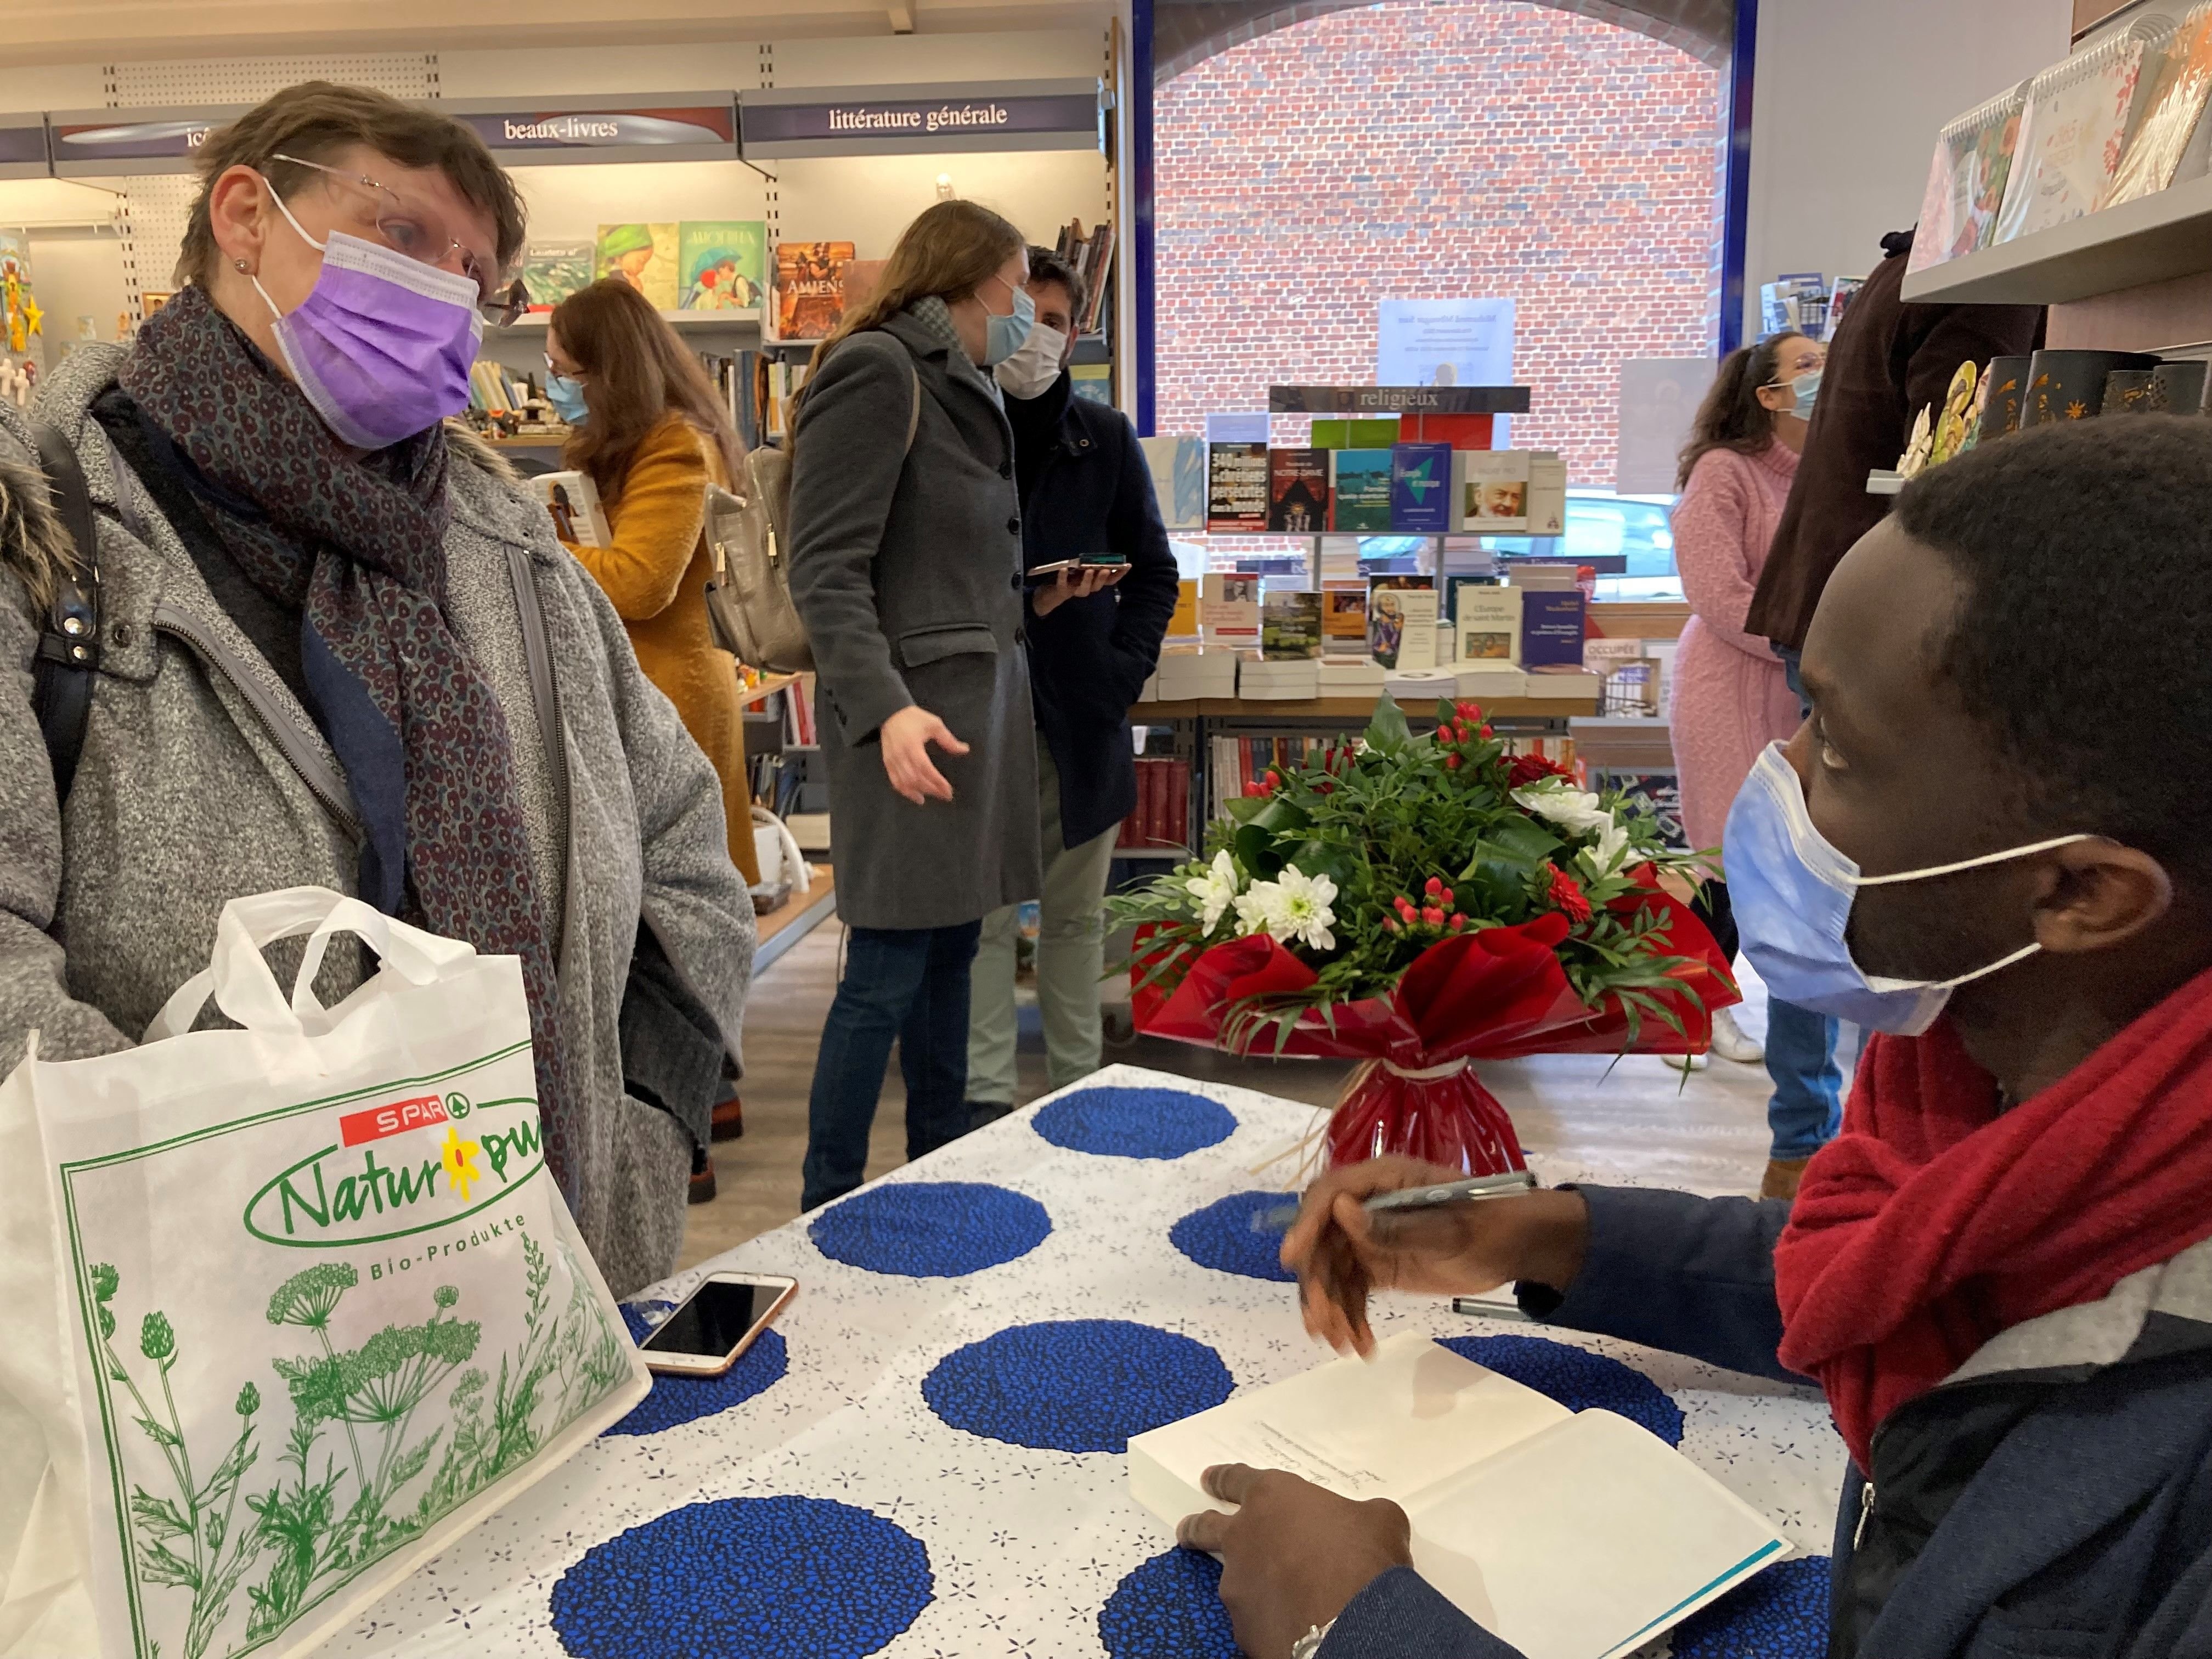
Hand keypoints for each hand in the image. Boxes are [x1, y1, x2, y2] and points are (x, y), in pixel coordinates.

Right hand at [878, 705, 969, 805]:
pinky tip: (916, 796)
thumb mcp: (934, 724)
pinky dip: (905, 791)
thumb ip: (948, 740)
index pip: (926, 769)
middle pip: (916, 779)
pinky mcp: (887, 763)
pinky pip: (895, 782)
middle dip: (932, 789)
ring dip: (919, 792)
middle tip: (945, 795)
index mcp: (913, 746)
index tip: (948, 790)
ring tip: (932, 796)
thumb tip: (964, 750)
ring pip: (905, 783)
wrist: (890, 712)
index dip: (937, 782)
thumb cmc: (914, 718)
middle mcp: (901, 756)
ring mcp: (892, 761)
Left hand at [1030, 564, 1128, 616]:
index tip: (1128, 565)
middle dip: (1102, 578)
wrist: (1048, 592)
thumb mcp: (1081, 569)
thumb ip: (1091, 565)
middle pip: (1097, 586)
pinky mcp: (1061, 591)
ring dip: (1088, 580)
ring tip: (1089, 570)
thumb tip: (1103, 556)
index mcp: (1093, 582)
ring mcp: (1074, 591)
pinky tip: (1064, 570)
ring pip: (1084, 590)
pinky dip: (1063, 578)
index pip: (1109, 581)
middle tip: (1106, 569)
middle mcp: (1086, 588)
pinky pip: (1063, 585)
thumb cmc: (1068, 578)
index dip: (1119, 575)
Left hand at [1176, 1464, 1412, 1658]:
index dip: (1223, 1479)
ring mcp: (1238, 1586)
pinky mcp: (1242, 1629)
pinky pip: (1253, 1619)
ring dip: (1250, 1583)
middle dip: (1196, 1527)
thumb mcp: (1379, 1520)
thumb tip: (1362, 1527)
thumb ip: (1358, 1516)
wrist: (1353, 1627)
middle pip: (1206, 1527)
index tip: (1209, 1479)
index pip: (1237, 1479)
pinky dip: (1267, 1619)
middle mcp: (1243, 1538)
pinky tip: (1289, 1626)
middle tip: (1189, 1529)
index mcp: (1272, 1498)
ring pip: (1234, 1581)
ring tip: (1278, 1596)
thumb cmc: (1366, 1560)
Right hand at [1280, 1156, 1590, 1355]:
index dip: (1306, 1224)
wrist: (1515, 1247)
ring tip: (1343, 1344)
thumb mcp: (1445, 1227)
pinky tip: (1362, 1346)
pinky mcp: (1379, 1265)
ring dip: (1332, 1308)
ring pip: (1334, 1272)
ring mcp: (1370, 1237)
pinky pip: (1353, 1291)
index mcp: (1382, 1179)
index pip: (1328, 1195)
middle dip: (1318, 1283)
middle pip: (1323, 1240)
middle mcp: (1366, 1206)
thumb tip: (1340, 1209)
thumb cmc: (1488, 1225)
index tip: (1293, 1260)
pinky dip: (1352, 1318)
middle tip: (1322, 1324)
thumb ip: (1393, 1224)